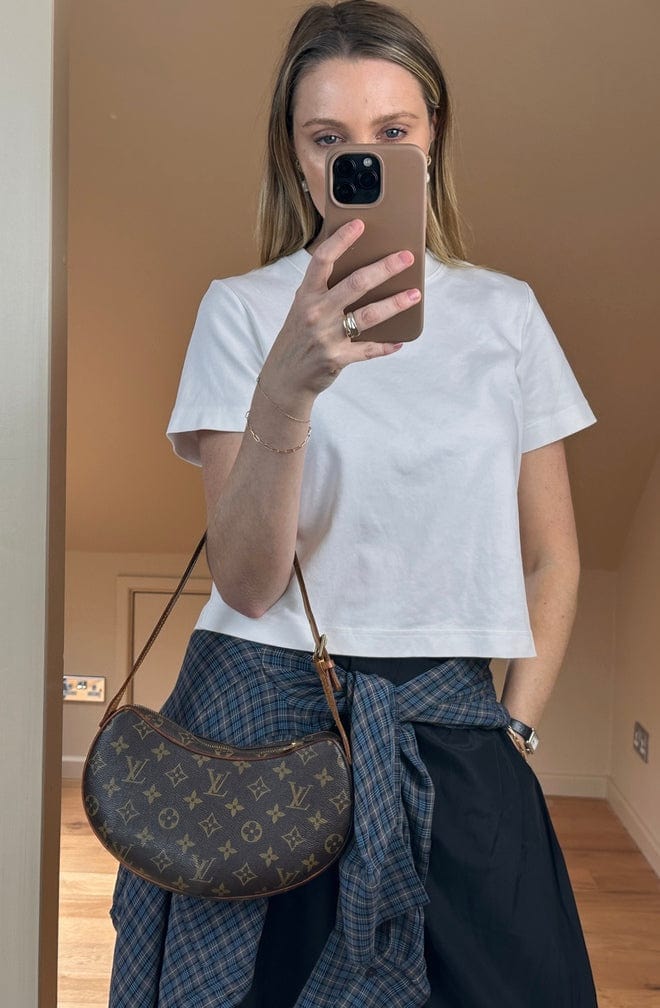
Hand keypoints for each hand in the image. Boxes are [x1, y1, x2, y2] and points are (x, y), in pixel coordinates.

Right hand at [261, 219, 420, 411]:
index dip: (341, 240)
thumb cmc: (299, 336)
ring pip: (368, 316)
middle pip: (356, 284)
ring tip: (415, 295)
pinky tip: (401, 339)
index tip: (360, 224)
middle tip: (407, 258)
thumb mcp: (303, 308)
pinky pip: (368, 349)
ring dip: (395, 304)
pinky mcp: (337, 358)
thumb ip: (325, 290)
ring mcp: (327, 336)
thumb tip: (363, 270)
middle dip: (385, 268)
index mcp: (306, 295)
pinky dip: (386, 345)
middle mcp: (316, 313)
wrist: (284, 377)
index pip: (322, 260)